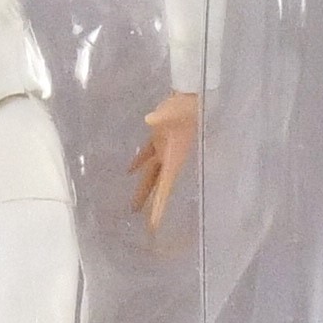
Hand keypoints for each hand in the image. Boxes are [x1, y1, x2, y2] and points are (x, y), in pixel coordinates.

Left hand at [131, 92, 200, 231]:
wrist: (192, 96)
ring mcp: (164, 150)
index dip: (159, 208)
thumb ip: (161, 118)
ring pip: (151, 174)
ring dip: (143, 189)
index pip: (164, 189)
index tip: (153, 226)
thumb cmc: (185, 106)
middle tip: (142, 224)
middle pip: (157, 188)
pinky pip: (147, 155)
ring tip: (133, 207)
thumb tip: (149, 119)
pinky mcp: (159, 139)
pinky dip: (139, 162)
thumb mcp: (172, 113)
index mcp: (173, 159)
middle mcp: (169, 159)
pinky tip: (129, 171)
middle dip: (150, 205)